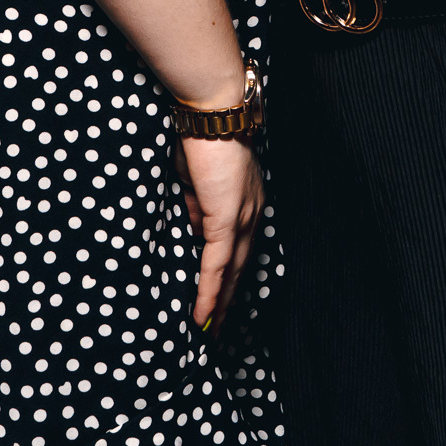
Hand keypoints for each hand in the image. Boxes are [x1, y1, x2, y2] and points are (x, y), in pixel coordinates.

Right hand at [175, 135, 263, 332]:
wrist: (211, 112)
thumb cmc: (201, 137)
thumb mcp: (197, 180)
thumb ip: (198, 207)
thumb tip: (194, 231)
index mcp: (247, 203)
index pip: (240, 249)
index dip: (230, 277)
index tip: (221, 300)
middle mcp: (252, 214)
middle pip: (241, 268)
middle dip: (229, 301)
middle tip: (218, 330)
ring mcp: (243, 218)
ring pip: (232, 273)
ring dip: (221, 305)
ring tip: (211, 333)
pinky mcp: (227, 219)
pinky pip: (218, 264)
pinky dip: (210, 291)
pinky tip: (204, 314)